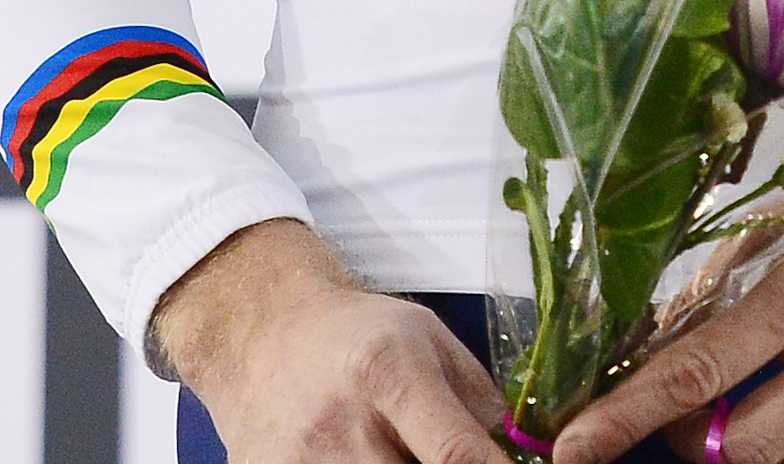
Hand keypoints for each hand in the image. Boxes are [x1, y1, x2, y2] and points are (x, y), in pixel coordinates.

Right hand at [154, 218, 507, 463]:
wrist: (264, 333)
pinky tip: (365, 461)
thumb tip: (518, 453)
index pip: (455, 453)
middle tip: (445, 456)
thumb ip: (476, 399)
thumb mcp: (426, 338)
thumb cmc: (355, 335)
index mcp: (387, 370)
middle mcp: (341, 424)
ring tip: (400, 452)